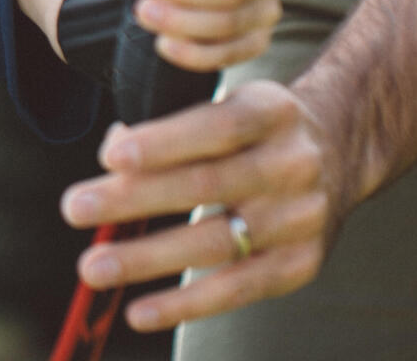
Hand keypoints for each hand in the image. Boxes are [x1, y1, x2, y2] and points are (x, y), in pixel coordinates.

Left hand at [60, 79, 332, 330]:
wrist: (341, 152)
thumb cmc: (258, 130)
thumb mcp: (230, 105)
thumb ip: (175, 128)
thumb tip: (113, 160)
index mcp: (272, 111)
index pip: (215, 127)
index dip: (163, 142)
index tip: (110, 156)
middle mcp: (292, 163)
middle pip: (207, 185)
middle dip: (135, 199)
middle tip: (75, 207)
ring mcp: (300, 218)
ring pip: (216, 243)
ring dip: (147, 258)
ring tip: (93, 266)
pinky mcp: (301, 264)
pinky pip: (236, 290)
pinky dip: (185, 304)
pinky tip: (139, 310)